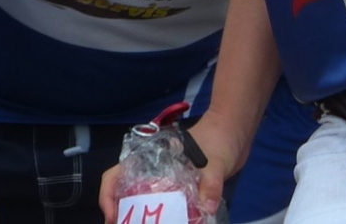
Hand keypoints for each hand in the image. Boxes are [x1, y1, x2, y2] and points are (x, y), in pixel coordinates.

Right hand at [100, 115, 236, 223]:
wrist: (238, 131)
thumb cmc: (220, 138)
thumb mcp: (215, 162)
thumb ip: (211, 184)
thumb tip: (206, 209)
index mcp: (149, 158)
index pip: (115, 175)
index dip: (107, 196)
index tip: (114, 216)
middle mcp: (153, 171)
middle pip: (126, 193)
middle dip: (123, 214)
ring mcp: (167, 180)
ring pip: (145, 202)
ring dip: (142, 218)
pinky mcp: (183, 188)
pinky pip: (167, 205)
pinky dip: (166, 217)